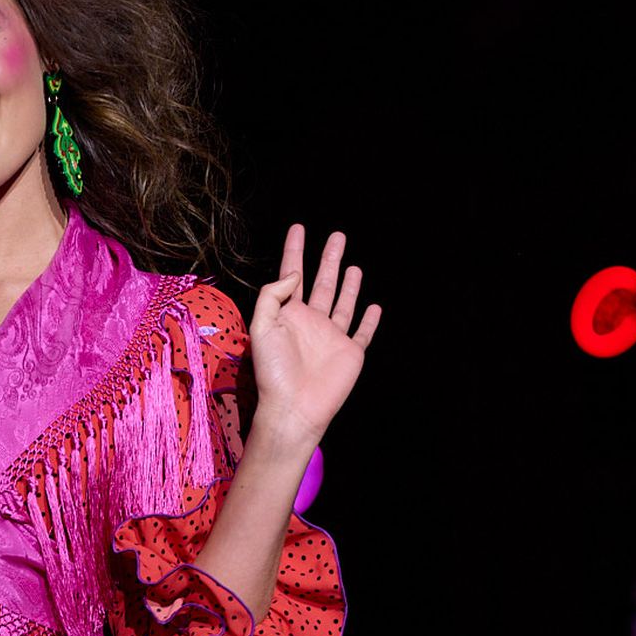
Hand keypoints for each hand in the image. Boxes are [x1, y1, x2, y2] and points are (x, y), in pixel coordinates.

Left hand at [247, 224, 380, 447]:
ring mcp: (331, 337)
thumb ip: (274, 295)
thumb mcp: (261, 327)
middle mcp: (311, 322)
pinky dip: (369, 321)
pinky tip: (374, 307)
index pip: (292, 275)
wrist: (294, 408)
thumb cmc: (274, 372)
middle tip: (338, 236)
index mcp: (288, 314)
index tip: (299, 228)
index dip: (295, 250)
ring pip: (342, 303)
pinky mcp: (350, 353)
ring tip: (353, 266)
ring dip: (348, 285)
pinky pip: (362, 333)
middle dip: (329, 259)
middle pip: (322, 282)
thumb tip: (296, 275)